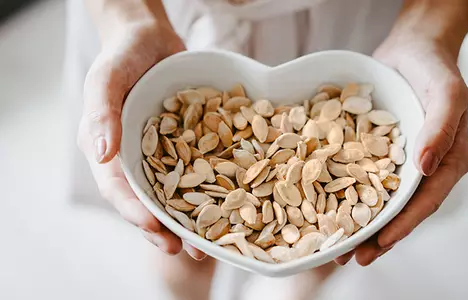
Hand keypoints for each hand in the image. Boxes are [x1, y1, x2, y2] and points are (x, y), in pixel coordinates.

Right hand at [77, 22, 204, 258]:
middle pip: (149, 201)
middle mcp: (134, 158)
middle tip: (187, 251)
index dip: (136, 213)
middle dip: (167, 228)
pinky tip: (233, 200)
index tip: (155, 230)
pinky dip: (212, 186)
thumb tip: (100, 155)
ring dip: (191, 217)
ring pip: (175, 192)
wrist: (149, 39)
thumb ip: (102, 114)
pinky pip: (197, 168)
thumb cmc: (122, 55)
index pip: (119, 190)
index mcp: (108, 150)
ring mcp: (161, 153)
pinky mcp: (185, 144)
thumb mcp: (107, 79)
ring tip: (212, 241)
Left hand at [335, 37, 467, 265]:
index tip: (379, 244)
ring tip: (333, 244)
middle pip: (399, 208)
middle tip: (350, 257)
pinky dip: (344, 191)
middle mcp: (422, 168)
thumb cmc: (435, 68)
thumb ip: (442, 126)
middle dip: (375, 235)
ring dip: (357, 221)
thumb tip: (427, 167)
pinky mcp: (375, 151)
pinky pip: (359, 174)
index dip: (402, 225)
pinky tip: (322, 203)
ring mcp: (397, 161)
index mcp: (448, 162)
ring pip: (377, 197)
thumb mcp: (448, 93)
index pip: (425, 201)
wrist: (412, 49)